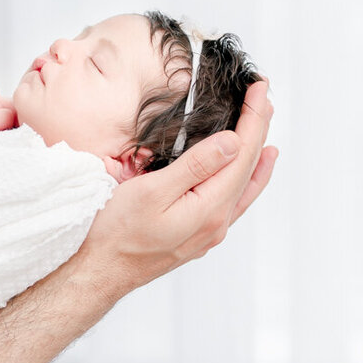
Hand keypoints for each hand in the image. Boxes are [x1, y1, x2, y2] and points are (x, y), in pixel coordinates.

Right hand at [81, 77, 276, 294]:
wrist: (97, 274)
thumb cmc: (115, 234)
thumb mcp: (152, 192)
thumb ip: (196, 167)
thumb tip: (233, 143)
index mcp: (210, 209)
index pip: (242, 154)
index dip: (254, 118)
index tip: (260, 88)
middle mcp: (216, 223)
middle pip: (248, 168)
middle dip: (258, 130)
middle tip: (264, 98)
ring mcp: (207, 233)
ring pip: (243, 187)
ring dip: (255, 157)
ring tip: (265, 135)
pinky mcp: (195, 236)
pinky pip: (231, 203)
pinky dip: (242, 181)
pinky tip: (239, 175)